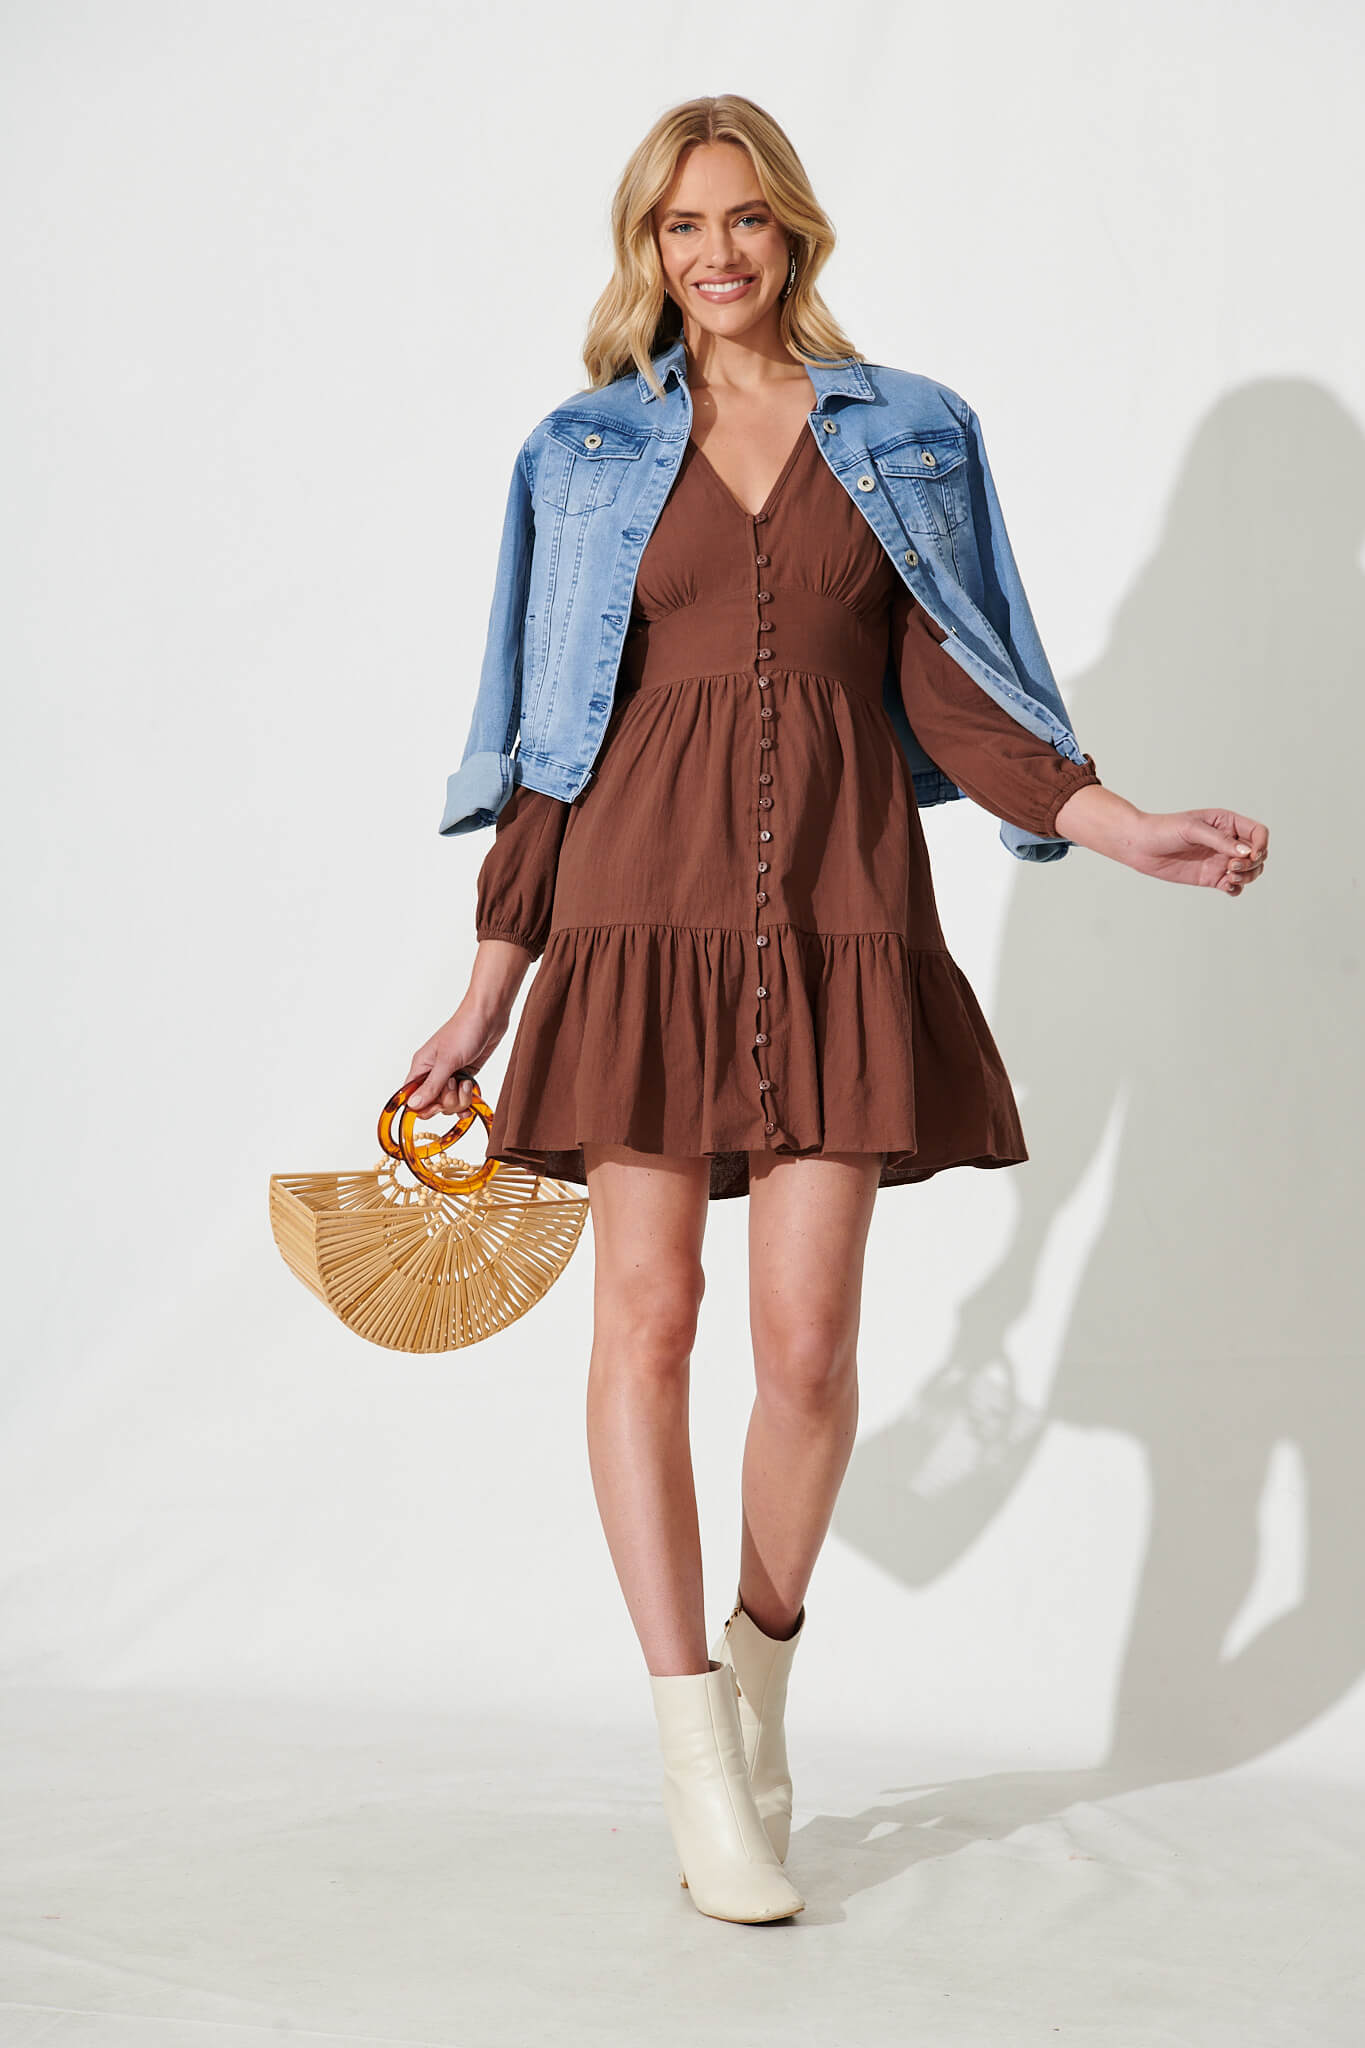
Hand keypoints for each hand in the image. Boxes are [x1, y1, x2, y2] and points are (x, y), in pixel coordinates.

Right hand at [403, 1000, 509, 1118]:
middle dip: (448, 1101)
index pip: (411, 1097)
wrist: (489, 1016)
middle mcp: (433, 1072)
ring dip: (461, 1098)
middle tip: (456, 1084)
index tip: (437, 1105)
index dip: (423, 1106)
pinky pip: (463, 1097)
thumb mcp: (447, 1061)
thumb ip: (432, 1086)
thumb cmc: (465, 1030)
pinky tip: (473, 1093)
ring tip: (467, 1082)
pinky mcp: (465, 1075)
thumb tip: (413, 1105)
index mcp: (421, 1066)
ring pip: (450, 1102)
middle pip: (433, 1103)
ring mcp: (450, 1075)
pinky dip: (469, 1099)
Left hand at [1125, 809, 1269, 894]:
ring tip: (1229, 877)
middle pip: (1258, 854)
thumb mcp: (1192, 829)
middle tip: (1231, 866)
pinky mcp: (1211, 877)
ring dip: (1247, 877)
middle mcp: (1227, 842)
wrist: (1140, 845)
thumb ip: (1220, 841)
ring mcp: (1220, 860)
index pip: (1258, 832)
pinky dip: (1236, 889)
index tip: (1251, 855)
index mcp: (1227, 823)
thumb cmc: (1164, 829)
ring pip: (1250, 872)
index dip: (1261, 844)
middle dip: (1253, 863)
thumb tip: (1246, 853)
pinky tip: (1226, 886)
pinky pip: (1233, 886)